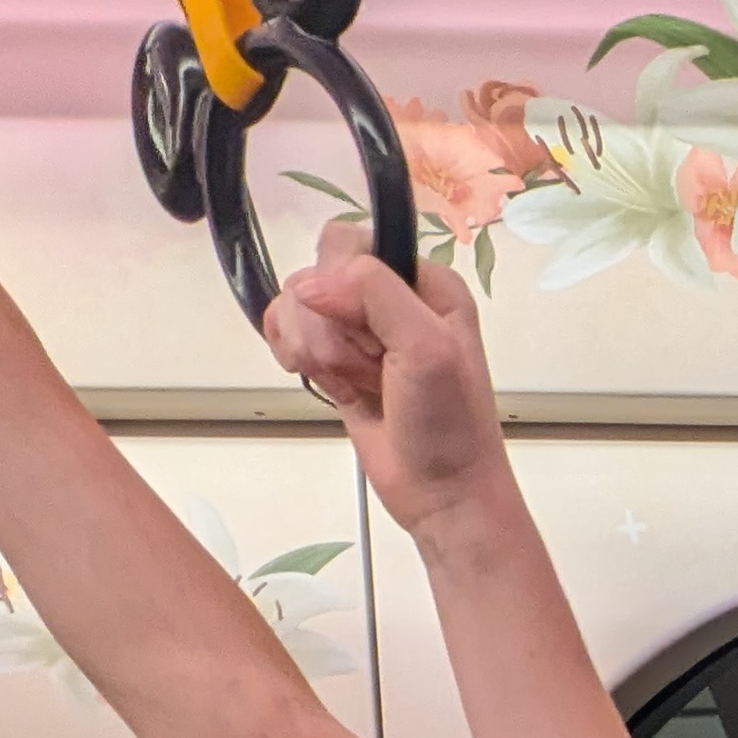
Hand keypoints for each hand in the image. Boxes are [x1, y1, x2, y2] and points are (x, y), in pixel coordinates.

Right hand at [267, 225, 518, 536]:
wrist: (442, 492)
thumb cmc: (450, 425)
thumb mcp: (427, 349)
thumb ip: (375, 295)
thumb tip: (308, 285)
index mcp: (423, 280)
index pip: (350, 244)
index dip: (340, 286)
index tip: (365, 333)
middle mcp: (390, 296)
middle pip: (314, 274)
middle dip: (327, 326)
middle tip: (370, 367)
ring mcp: (359, 329)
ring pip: (295, 305)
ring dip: (314, 349)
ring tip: (356, 384)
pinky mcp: (335, 359)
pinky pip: (287, 332)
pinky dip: (293, 356)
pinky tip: (327, 385)